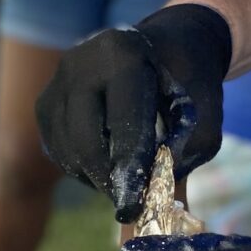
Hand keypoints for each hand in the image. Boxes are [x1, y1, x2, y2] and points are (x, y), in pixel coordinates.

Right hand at [36, 3, 230, 221]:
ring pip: (68, 152)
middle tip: (128, 204)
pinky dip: (82, 167)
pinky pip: (58, 151)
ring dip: (96, 176)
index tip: (135, 205)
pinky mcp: (45, 102)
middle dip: (108, 181)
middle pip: (86, 142)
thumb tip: (156, 202)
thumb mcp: (205, 114)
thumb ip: (185, 154)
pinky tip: (108, 159)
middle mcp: (80, 62)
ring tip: (125, 175)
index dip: (129, 169)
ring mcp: (57, 81)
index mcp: (122, 54)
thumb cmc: (190, 82)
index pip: (122, 122)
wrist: (168, 45)